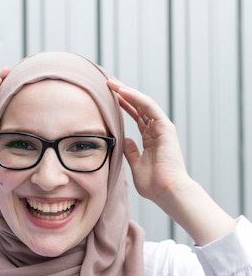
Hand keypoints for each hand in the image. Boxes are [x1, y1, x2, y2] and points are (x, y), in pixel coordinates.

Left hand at [107, 78, 187, 205]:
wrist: (168, 192)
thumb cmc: (154, 185)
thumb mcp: (136, 165)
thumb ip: (131, 151)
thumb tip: (124, 140)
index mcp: (151, 140)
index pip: (136, 117)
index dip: (123, 106)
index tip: (109, 97)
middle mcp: (157, 131)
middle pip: (139, 107)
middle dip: (124, 94)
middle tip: (109, 83)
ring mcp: (162, 128)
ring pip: (143, 103)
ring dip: (127, 92)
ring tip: (112, 83)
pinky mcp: (166, 128)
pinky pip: (150, 107)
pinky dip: (136, 98)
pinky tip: (123, 91)